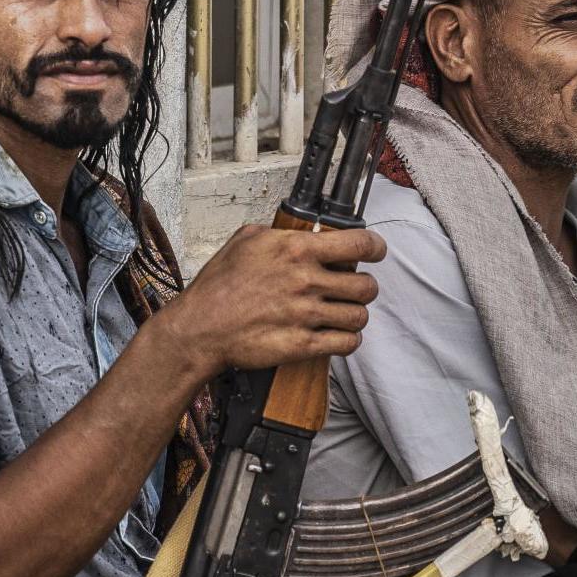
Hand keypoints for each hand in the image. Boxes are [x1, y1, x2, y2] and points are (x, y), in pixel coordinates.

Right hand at [153, 223, 386, 377]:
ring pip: (359, 317)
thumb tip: (301, 231)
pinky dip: (347, 340)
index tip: (375, 252)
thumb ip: (281, 233)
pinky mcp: (302, 345)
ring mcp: (306, 315)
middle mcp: (306, 281)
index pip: (359, 244)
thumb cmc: (218, 287)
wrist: (200, 328)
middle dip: (363, 288)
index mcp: (297, 250)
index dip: (375, 248)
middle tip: (351, 289)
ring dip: (354, 315)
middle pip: (366, 286)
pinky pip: (346, 344)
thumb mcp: (246, 240)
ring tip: (341, 313)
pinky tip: (336, 335)